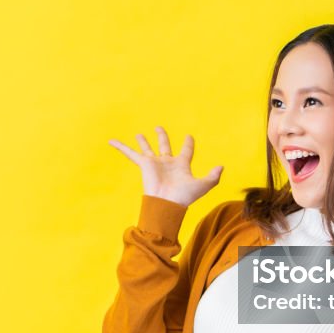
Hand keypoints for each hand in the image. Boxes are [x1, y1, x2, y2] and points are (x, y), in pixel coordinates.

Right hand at [108, 126, 223, 206]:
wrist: (167, 204)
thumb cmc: (184, 196)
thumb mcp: (203, 185)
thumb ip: (213, 177)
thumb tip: (221, 167)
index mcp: (181, 165)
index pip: (186, 151)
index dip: (188, 143)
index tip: (189, 137)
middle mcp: (167, 163)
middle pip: (164, 146)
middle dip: (162, 137)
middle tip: (158, 128)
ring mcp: (155, 163)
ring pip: (147, 148)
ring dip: (143, 141)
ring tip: (139, 134)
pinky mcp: (144, 164)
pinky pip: (130, 153)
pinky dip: (121, 147)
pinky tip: (111, 141)